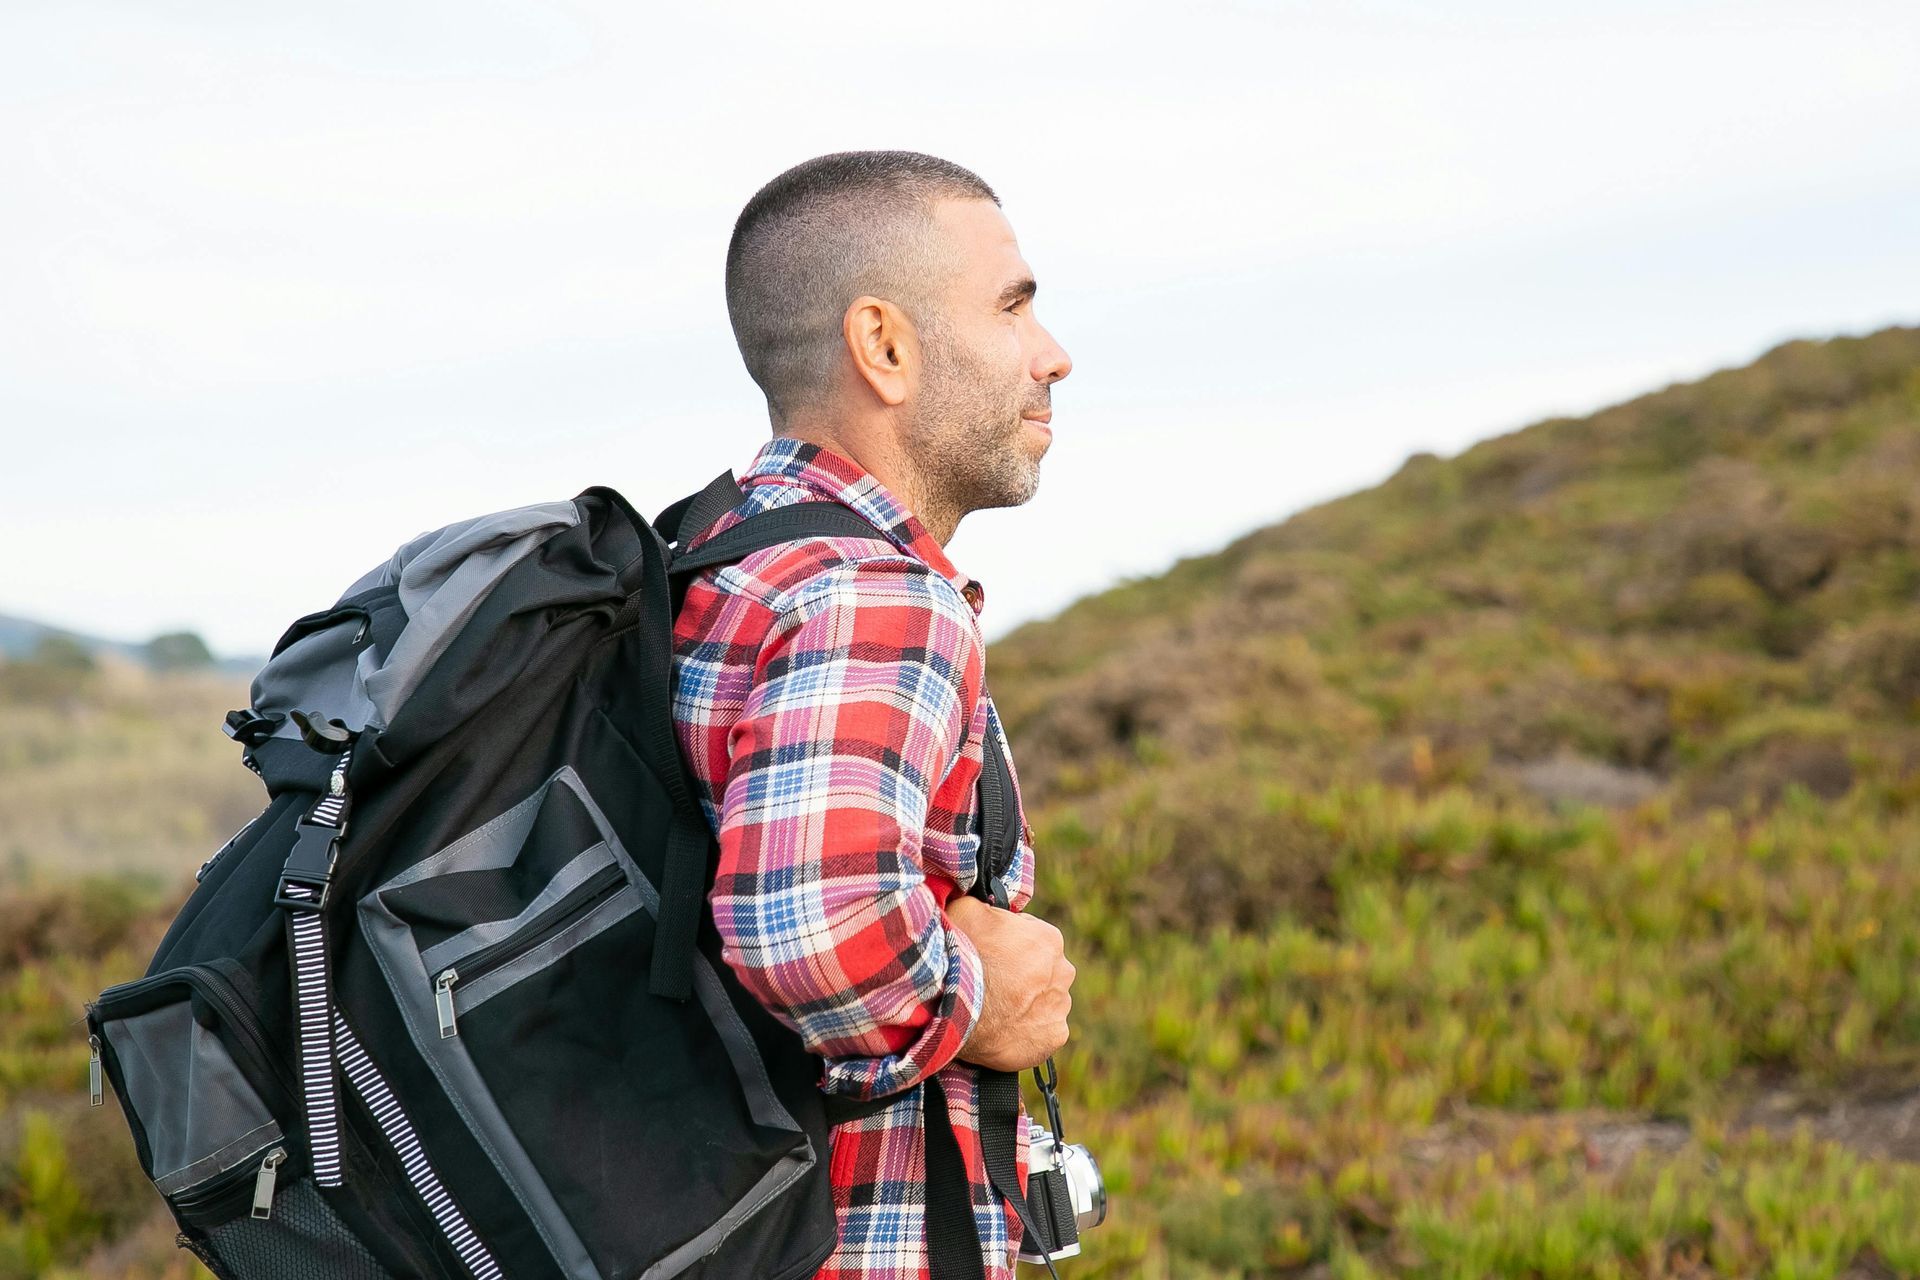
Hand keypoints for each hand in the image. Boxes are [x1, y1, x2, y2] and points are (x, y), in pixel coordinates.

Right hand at [945, 896, 1074, 1072]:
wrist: (953, 1004)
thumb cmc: (961, 955)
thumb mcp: (968, 909)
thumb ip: (987, 905)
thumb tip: (988, 905)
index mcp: (1049, 939)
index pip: (1035, 940)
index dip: (1011, 948)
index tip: (993, 958)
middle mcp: (1063, 971)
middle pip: (1045, 973)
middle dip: (1024, 978)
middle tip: (994, 985)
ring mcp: (1060, 1006)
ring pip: (1046, 1004)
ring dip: (1027, 1005)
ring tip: (996, 1011)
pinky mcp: (1054, 1037)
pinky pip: (1044, 1033)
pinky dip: (1028, 1032)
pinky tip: (1004, 1029)